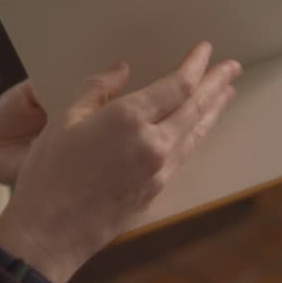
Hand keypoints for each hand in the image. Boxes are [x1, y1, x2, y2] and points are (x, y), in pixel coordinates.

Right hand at [0, 42, 240, 282]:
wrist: (49, 232)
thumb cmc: (48, 174)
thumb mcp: (64, 118)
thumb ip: (97, 88)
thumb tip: (122, 70)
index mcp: (129, 119)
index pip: (177, 85)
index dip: (196, 65)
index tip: (205, 49)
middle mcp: (153, 143)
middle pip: (196, 107)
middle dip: (216, 83)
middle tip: (233, 67)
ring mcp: (159, 170)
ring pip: (196, 132)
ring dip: (214, 109)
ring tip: (227, 93)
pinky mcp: (156, 190)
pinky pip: (186, 154)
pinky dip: (198, 135)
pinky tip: (199, 129)